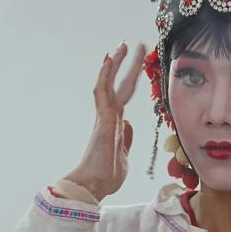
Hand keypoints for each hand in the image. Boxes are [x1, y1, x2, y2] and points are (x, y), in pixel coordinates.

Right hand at [64, 41, 146, 201]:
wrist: (93, 186)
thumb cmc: (106, 176)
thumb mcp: (124, 155)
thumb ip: (126, 139)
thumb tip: (128, 126)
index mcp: (115, 125)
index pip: (123, 98)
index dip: (129, 82)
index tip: (136, 70)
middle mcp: (109, 117)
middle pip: (120, 85)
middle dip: (129, 66)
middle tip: (137, 46)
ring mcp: (105, 117)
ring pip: (110, 83)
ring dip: (118, 64)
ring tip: (126, 45)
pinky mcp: (103, 119)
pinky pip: (102, 92)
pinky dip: (105, 75)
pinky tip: (109, 59)